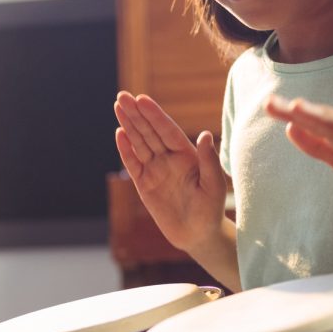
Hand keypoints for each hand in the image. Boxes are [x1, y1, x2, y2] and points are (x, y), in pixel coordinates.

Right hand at [114, 91, 227, 251]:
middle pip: (150, 132)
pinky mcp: (144, 185)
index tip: (142, 100)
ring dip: (129, 125)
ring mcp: (156, 170)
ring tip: (118, 106)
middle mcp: (169, 159)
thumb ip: (209, 161)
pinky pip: (133, 164)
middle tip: (123, 96)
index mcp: (187, 155)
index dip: (155, 115)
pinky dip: (125, 149)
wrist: (198, 235)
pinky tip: (119, 134)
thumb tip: (205, 134)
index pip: (167, 130)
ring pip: (139, 143)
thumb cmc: (211, 210)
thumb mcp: (214, 185)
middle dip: (136, 114)